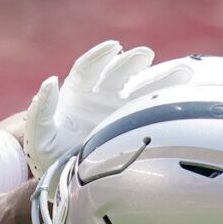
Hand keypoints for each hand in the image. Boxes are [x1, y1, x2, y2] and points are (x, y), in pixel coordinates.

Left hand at [19, 40, 195, 177]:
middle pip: (118, 73)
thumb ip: (41, 111)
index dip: (100, 57)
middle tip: (146, 55)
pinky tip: (184, 92)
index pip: (88, 69)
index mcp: (76, 93)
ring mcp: (119, 107)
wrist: (62, 176)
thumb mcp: (38, 135)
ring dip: (160, 78)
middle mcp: (100, 94)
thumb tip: (50, 82)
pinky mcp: (131, 122)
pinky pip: (150, 108)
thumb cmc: (48, 153)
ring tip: (183, 71)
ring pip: (141, 87)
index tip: (113, 47)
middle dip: (131, 63)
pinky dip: (166, 99)